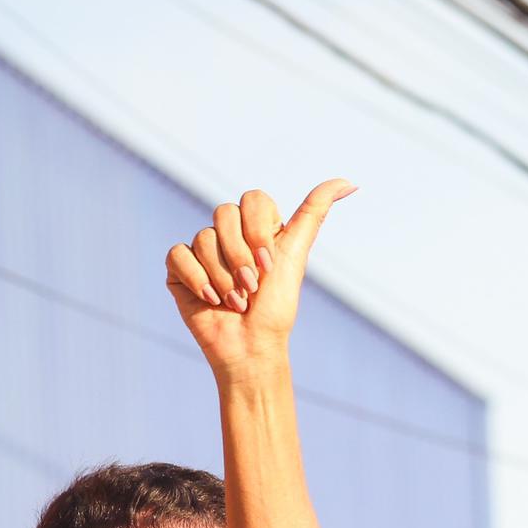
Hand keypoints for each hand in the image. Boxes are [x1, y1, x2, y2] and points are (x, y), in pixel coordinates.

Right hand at [163, 179, 351, 377]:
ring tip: (235, 301)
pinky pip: (178, 255)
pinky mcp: (179, 268)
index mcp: (257, 227)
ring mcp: (202, 250)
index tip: (269, 263)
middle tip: (252, 286)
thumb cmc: (276, 306)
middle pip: (223, 214)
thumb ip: (314, 214)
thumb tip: (348, 182)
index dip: (258, 229)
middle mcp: (228, 234)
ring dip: (223, 276)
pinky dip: (198, 279)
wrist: (251, 346)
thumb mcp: (296, 254)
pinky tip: (210, 299)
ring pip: (202, 238)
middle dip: (240, 255)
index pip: (253, 198)